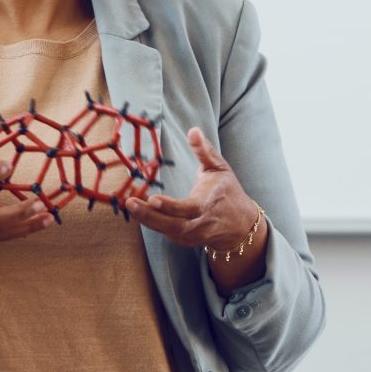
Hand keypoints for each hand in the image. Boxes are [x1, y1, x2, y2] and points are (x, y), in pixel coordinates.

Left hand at [125, 127, 265, 277]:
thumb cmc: (228, 192)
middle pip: (174, 224)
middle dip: (150, 215)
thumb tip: (193, 130)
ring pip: (168, 231)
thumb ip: (205, 150)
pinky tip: (138, 212)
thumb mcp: (220, 168)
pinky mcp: (186, 241)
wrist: (241, 225)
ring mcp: (194, 235)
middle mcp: (202, 223)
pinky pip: (166, 234)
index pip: (190, 208)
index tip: (153, 199)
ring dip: (146, 219)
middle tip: (130, 202)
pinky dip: (151, 224)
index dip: (171, 206)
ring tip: (129, 205)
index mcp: (210, 203)